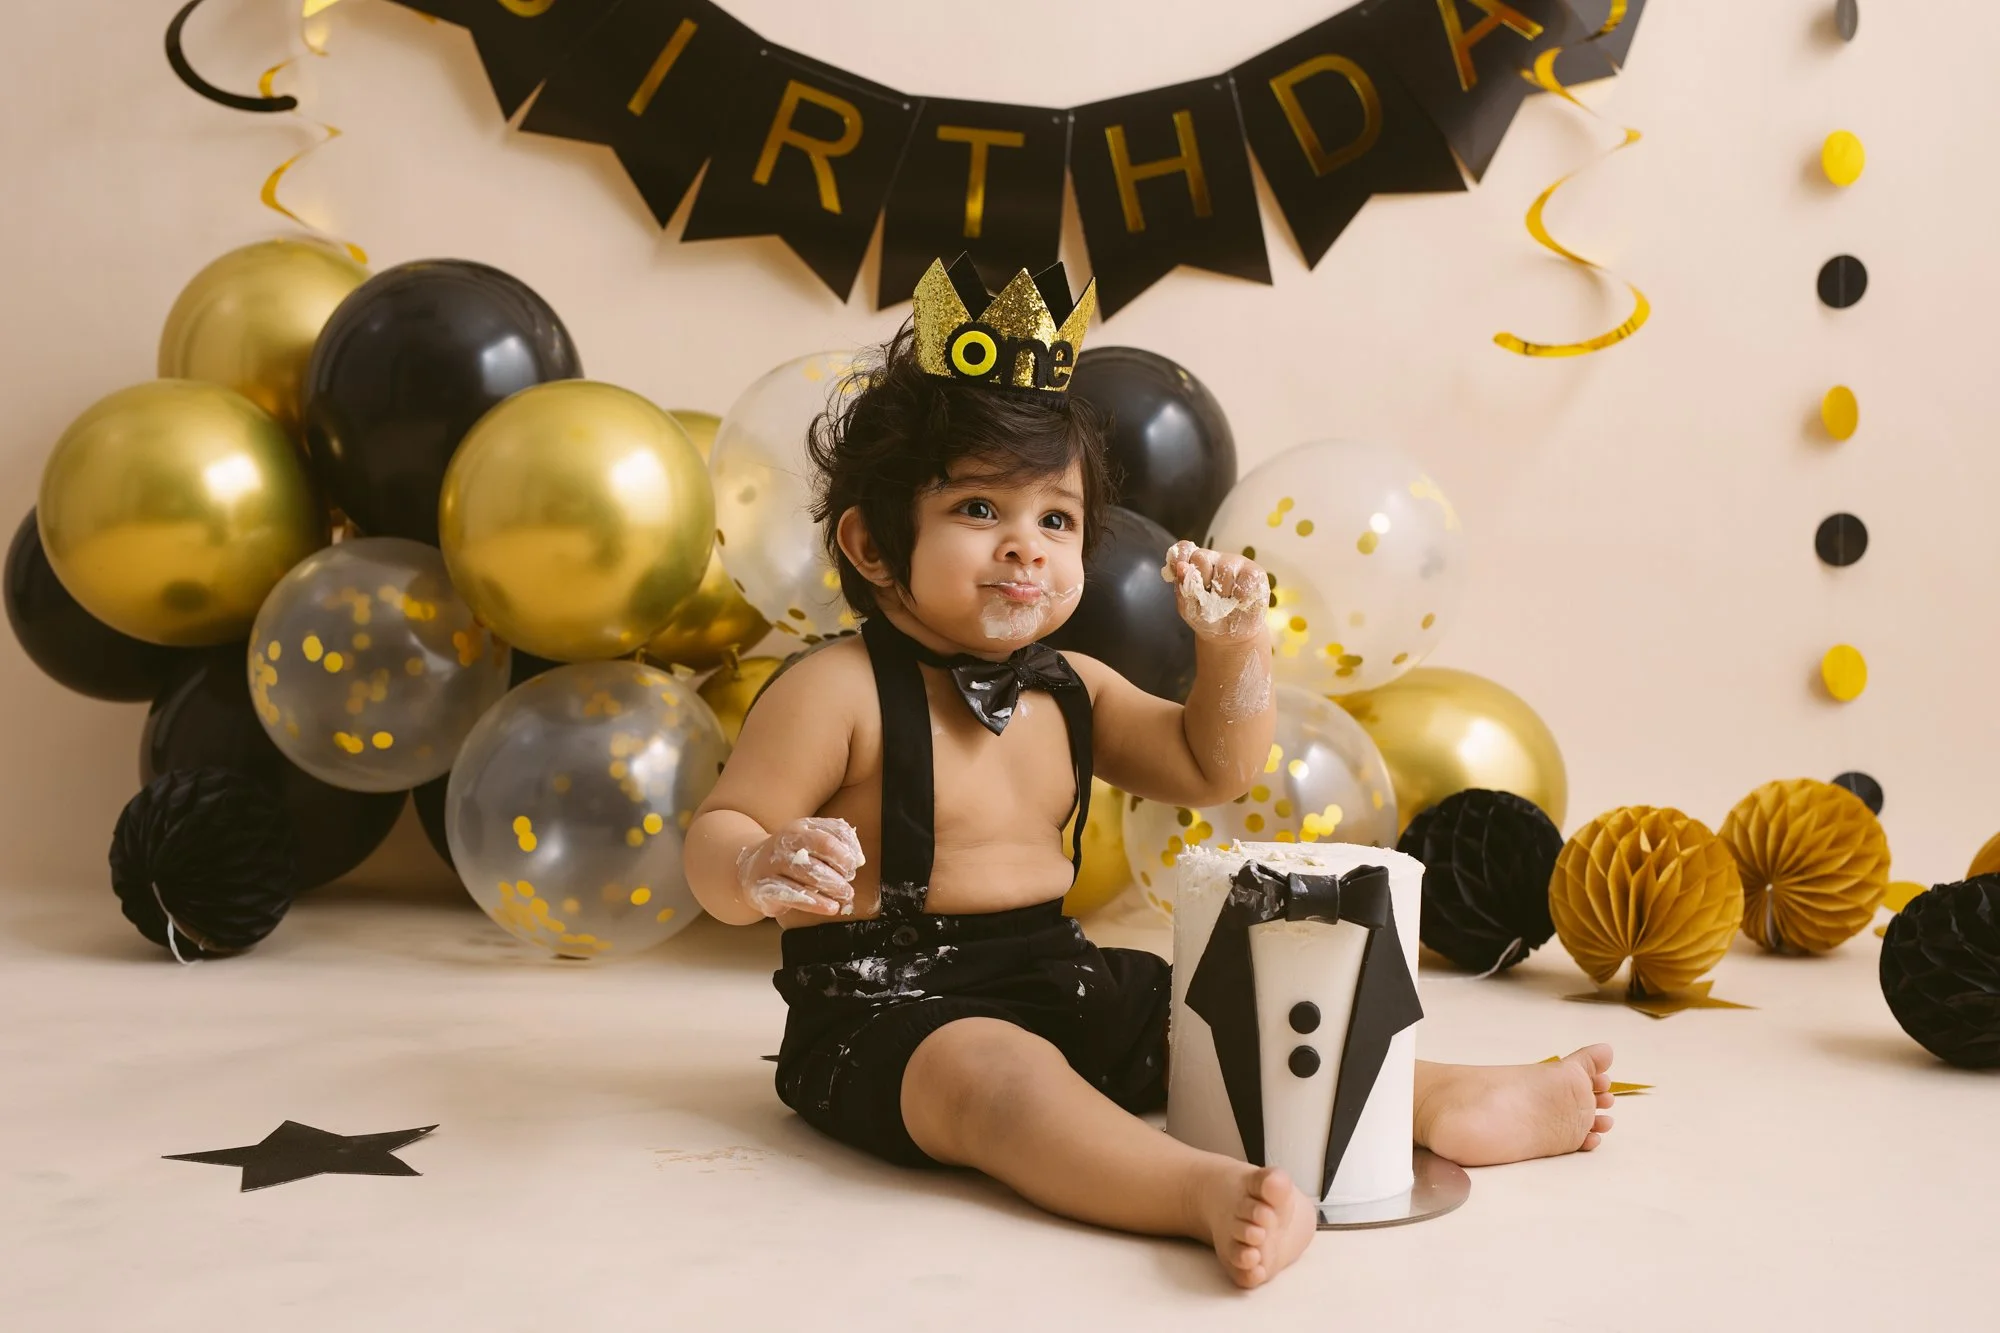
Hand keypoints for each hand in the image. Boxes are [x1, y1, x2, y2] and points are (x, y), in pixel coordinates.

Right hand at [735, 817, 864, 917]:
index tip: (854, 865)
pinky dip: (815, 903)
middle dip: (839, 873)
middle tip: (848, 886)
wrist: (750, 868)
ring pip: (807, 876)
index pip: (828, 836)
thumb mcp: (812, 841)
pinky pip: (793, 895)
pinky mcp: (765, 888)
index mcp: (799, 828)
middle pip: (818, 856)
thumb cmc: (791, 855)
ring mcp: (772, 865)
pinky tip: (830, 907)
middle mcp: (784, 844)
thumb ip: (837, 843)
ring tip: (845, 896)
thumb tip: (859, 859)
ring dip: (831, 888)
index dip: (845, 852)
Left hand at [1161, 540, 1269, 643]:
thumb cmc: (1207, 619)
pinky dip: (1241, 594)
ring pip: (1224, 569)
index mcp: (1194, 565)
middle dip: (1201, 581)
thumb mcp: (1189, 609)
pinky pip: (1247, 578)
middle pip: (1201, 557)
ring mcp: (1235, 563)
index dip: (1181, 557)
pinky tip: (1240, 602)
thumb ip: (1184, 588)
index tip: (1181, 571)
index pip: (1184, 549)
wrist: (1230, 637)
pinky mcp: (1255, 572)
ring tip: (1225, 604)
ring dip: (1222, 593)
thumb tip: (1182, 567)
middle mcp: (1214, 559)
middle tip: (1208, 598)